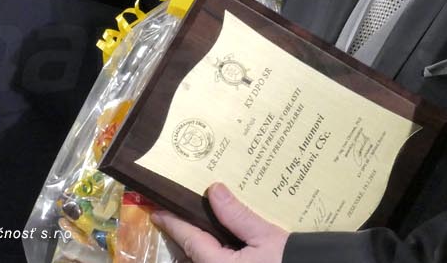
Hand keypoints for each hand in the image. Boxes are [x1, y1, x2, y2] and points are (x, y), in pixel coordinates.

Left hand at [152, 183, 288, 262]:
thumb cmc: (290, 260)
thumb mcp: (266, 235)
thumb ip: (237, 215)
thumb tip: (214, 190)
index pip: (189, 239)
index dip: (172, 223)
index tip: (156, 211)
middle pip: (193, 254)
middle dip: (184, 235)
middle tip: (174, 214)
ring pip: (204, 260)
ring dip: (199, 245)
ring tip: (196, 225)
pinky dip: (213, 252)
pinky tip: (220, 241)